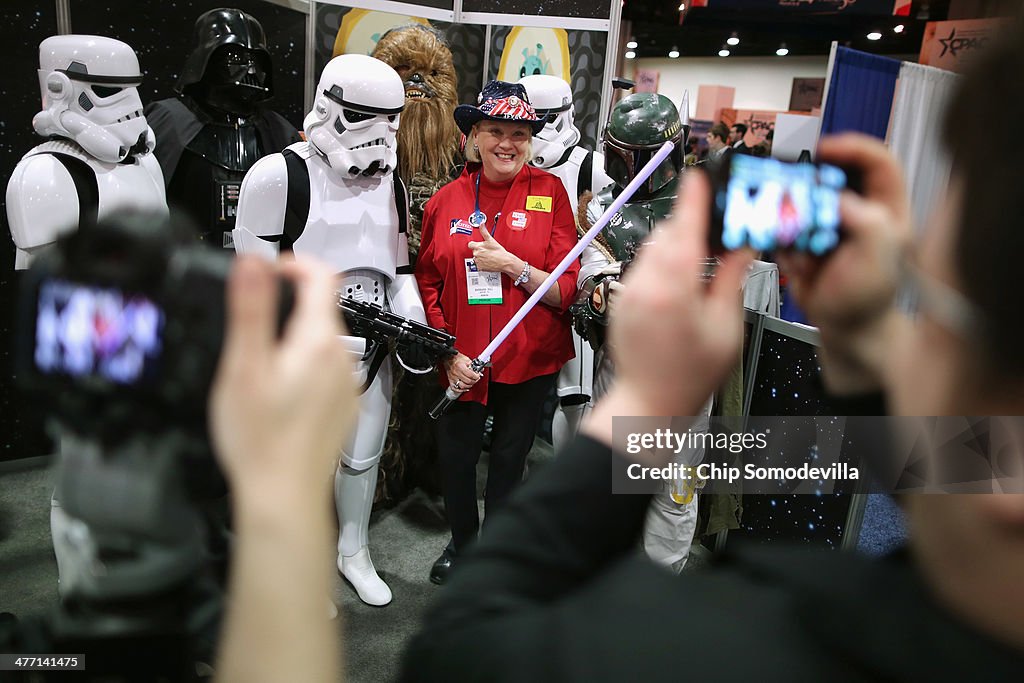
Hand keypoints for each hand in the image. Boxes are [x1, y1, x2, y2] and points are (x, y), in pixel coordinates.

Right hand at [209, 256, 357, 503]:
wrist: (284, 494)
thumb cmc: (261, 438)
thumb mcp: (244, 366)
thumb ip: (251, 308)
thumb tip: (254, 262)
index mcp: (319, 341)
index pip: (321, 275)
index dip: (293, 263)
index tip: (268, 270)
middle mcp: (342, 359)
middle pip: (322, 308)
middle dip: (288, 303)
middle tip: (251, 319)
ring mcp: (346, 385)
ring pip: (323, 341)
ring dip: (295, 337)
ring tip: (259, 361)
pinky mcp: (342, 406)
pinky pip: (326, 370)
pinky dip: (304, 366)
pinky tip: (279, 392)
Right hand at [444, 352, 481, 392]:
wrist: (448, 358)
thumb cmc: (456, 358)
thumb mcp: (466, 359)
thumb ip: (473, 365)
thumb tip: (479, 369)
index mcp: (461, 367)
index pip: (471, 375)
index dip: (477, 376)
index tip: (478, 375)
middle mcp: (456, 373)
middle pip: (468, 381)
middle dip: (474, 381)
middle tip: (476, 379)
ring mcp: (453, 378)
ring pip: (462, 386)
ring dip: (468, 386)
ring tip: (471, 383)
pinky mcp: (450, 380)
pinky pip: (455, 388)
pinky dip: (460, 390)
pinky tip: (464, 388)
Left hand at [468, 224, 516, 273]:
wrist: (505, 262)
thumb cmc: (499, 251)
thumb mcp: (491, 240)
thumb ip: (484, 231)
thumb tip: (481, 224)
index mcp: (478, 246)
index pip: (470, 244)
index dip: (474, 244)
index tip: (479, 245)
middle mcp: (476, 254)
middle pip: (474, 251)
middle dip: (479, 251)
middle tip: (487, 251)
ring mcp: (478, 261)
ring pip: (476, 258)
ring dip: (480, 257)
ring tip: (488, 256)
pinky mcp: (480, 268)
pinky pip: (478, 265)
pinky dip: (482, 264)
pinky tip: (488, 261)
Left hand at [589, 171, 751, 420]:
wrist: (649, 402)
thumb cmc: (690, 375)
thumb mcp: (726, 327)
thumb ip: (731, 279)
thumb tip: (742, 245)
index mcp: (673, 290)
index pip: (684, 230)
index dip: (693, 199)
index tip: (699, 177)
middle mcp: (643, 285)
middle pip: (668, 235)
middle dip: (691, 225)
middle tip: (717, 229)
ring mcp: (627, 292)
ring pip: (653, 249)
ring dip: (676, 245)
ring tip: (701, 262)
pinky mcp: (619, 299)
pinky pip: (642, 267)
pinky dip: (661, 263)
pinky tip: (680, 281)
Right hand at [776, 134, 912, 391]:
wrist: (844, 330)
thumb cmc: (868, 299)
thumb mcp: (878, 255)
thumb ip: (864, 219)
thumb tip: (834, 196)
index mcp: (886, 207)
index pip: (876, 159)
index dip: (851, 147)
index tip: (824, 149)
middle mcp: (857, 209)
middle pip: (831, 173)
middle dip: (809, 180)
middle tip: (792, 184)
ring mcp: (830, 223)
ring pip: (803, 197)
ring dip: (793, 214)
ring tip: (796, 236)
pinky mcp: (806, 237)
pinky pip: (786, 224)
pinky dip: (785, 239)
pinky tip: (798, 262)